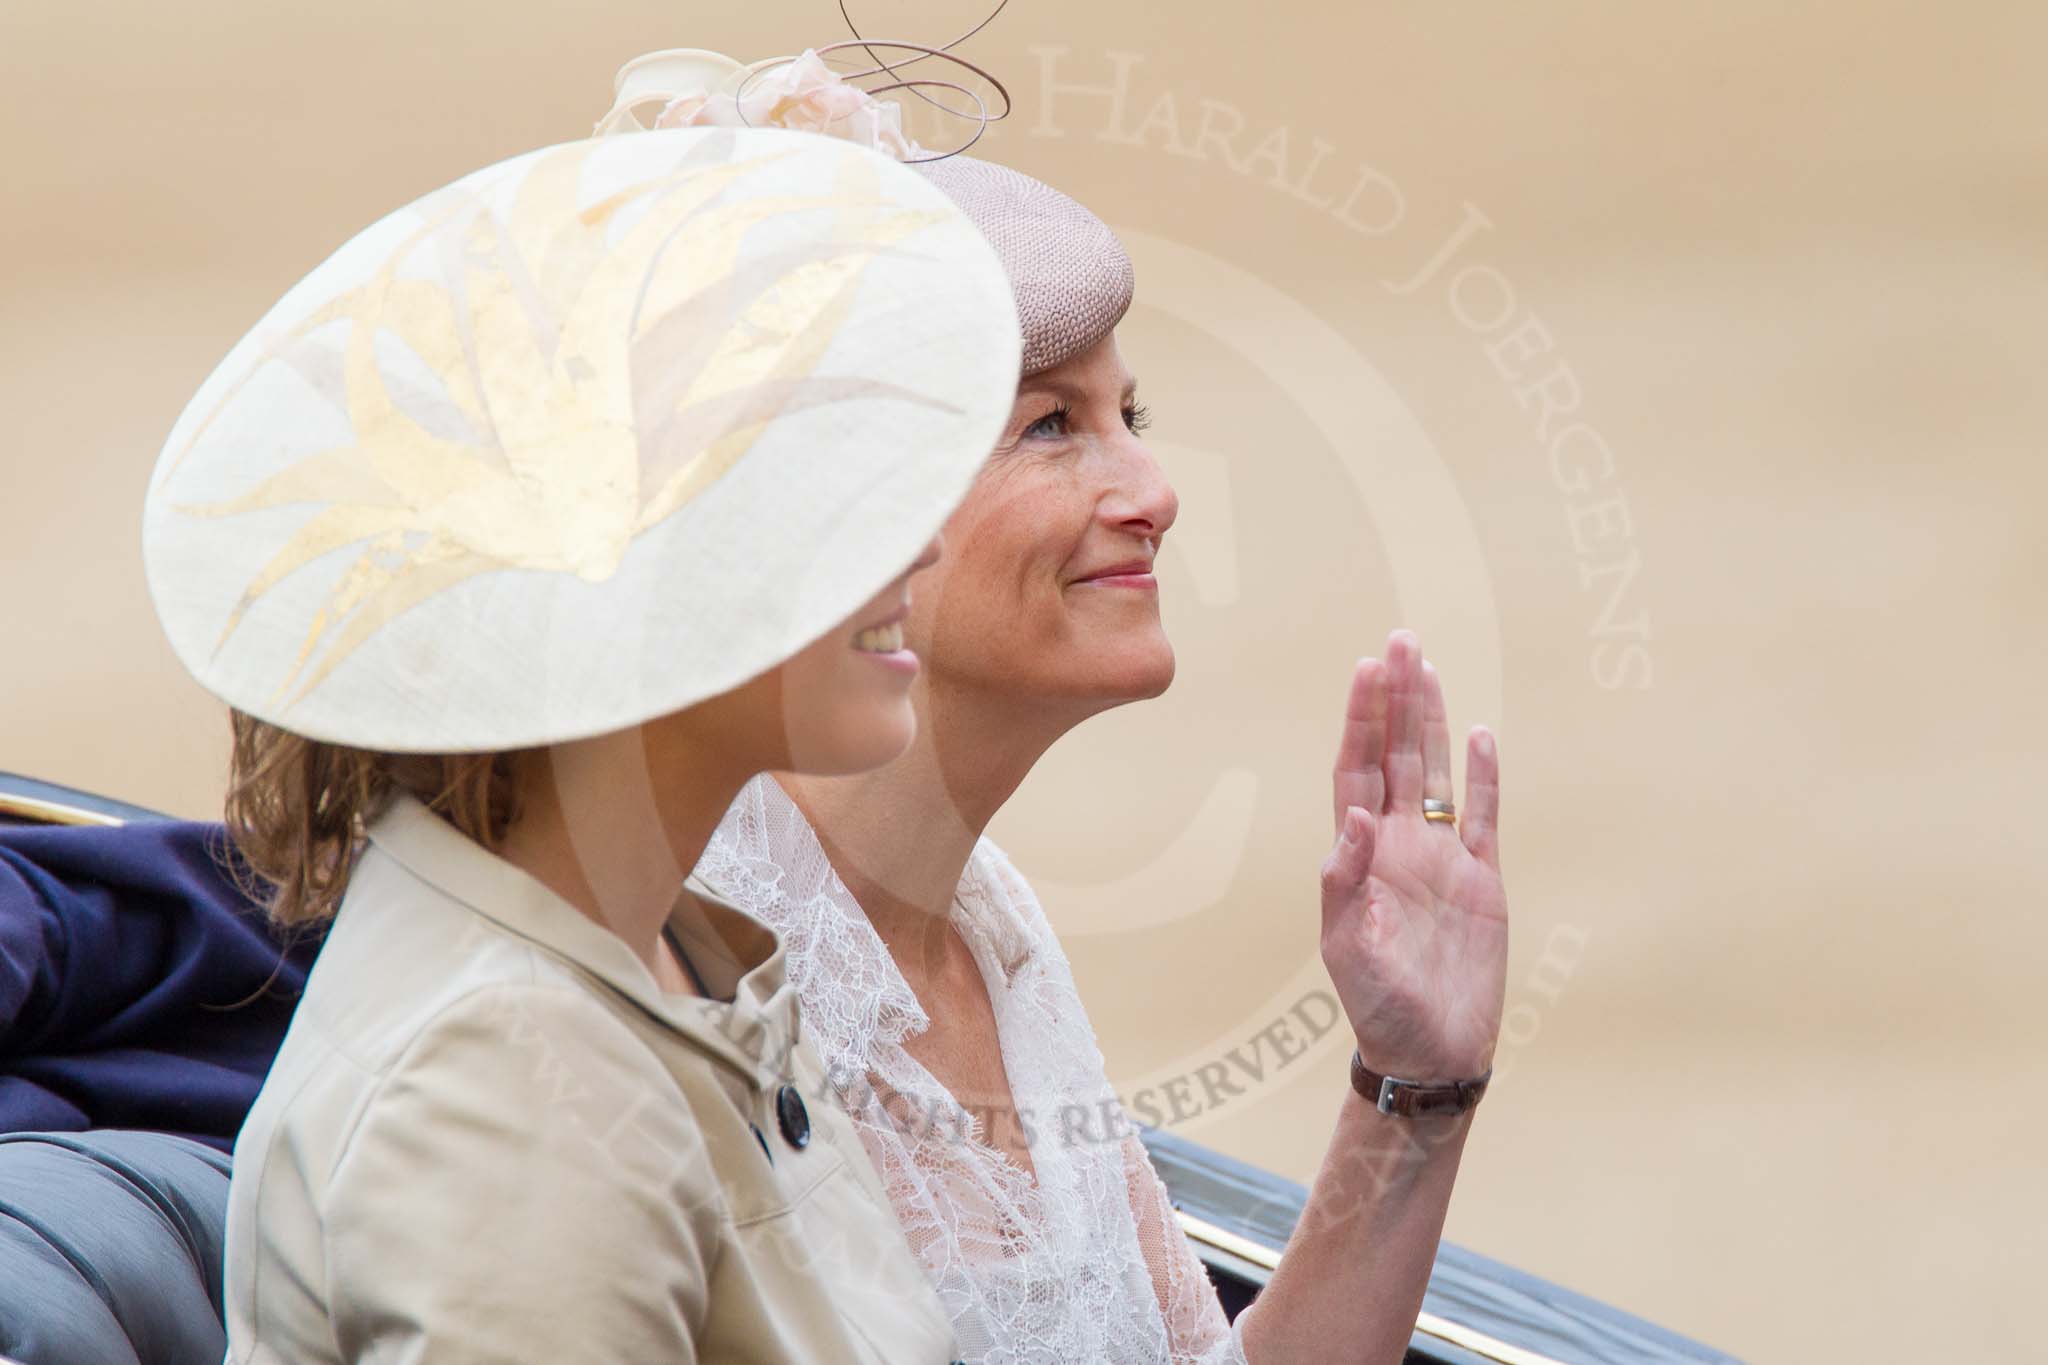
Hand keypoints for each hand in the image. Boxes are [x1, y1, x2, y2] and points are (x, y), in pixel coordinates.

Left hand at [1319, 630, 1507, 1081]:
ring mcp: (1441, 858)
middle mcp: (1399, 845)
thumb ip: (1348, 882)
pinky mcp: (1481, 880)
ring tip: (1429, 666)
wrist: (1432, 1053)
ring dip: (1430, 721)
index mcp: (1361, 856)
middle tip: (1401, 640)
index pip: (1356, 771)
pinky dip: (1482, 775)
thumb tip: (1358, 817)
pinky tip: (1478, 734)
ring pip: (1434, 772)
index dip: (1361, 720)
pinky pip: (1482, 815)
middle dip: (1396, 700)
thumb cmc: (1380, 1007)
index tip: (1368, 669)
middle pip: (1395, 756)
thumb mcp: (1351, 948)